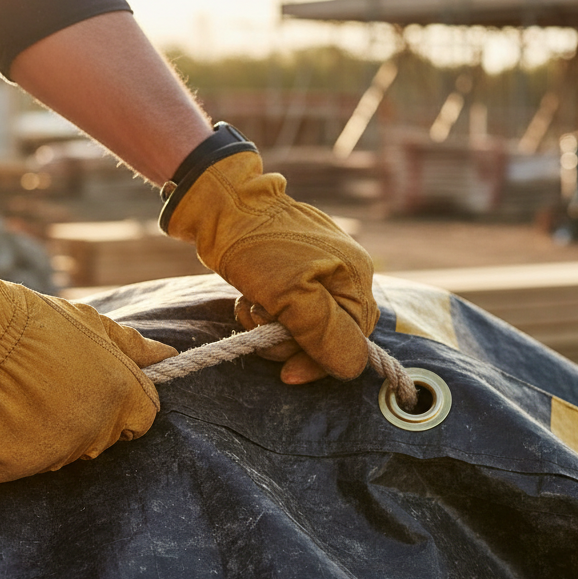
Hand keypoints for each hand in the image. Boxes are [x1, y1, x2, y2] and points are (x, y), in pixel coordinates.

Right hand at [0, 227, 175, 485]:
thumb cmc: (29, 323)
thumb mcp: (89, 324)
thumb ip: (132, 347)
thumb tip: (167, 354)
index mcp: (120, 399)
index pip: (138, 421)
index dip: (117, 406)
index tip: (89, 389)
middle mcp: (92, 434)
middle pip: (97, 441)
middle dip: (77, 419)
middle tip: (42, 386)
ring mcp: (49, 457)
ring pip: (52, 455)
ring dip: (37, 434)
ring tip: (10, 395)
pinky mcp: (4, 472)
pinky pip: (6, 467)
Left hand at [162, 127, 377, 382]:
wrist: (222, 204)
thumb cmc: (257, 247)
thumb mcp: (291, 295)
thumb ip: (324, 332)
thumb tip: (353, 367)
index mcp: (355, 276)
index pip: (352, 340)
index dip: (319, 362)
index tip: (286, 374)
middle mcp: (346, 274)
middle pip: (328, 335)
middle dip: (289, 342)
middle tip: (256, 328)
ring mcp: (321, 271)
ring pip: (305, 325)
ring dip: (271, 328)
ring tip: (246, 308)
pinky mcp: (297, 272)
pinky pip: (291, 308)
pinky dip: (268, 313)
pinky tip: (247, 301)